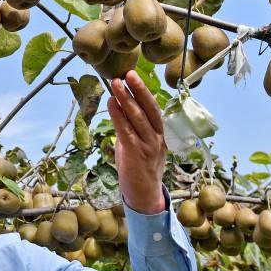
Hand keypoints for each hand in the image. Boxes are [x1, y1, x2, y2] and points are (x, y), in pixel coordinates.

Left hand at [107, 70, 166, 214]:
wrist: (145, 197)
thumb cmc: (139, 172)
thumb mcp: (137, 148)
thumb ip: (130, 132)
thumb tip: (118, 114)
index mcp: (159, 136)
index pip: (153, 110)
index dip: (144, 93)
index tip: (135, 78)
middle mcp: (157, 139)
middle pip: (149, 109)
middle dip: (138, 90)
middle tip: (128, 73)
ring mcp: (148, 147)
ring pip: (138, 118)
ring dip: (125, 99)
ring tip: (115, 83)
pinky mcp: (136, 155)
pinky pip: (126, 131)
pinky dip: (118, 116)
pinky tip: (111, 104)